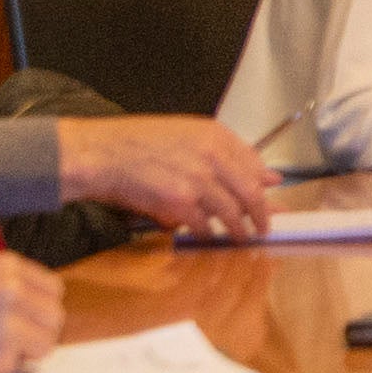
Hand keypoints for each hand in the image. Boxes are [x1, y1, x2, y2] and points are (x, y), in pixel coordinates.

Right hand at [0, 251, 64, 372]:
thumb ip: (11, 289)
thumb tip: (44, 308)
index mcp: (5, 265)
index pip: (52, 288)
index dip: (41, 306)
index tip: (28, 316)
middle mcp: (11, 289)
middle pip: (55, 316)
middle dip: (39, 331)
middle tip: (16, 339)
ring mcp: (8, 321)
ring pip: (46, 342)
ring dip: (26, 351)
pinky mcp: (2, 353)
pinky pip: (20, 365)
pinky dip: (3, 367)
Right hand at [57, 114, 275, 239]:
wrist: (101, 153)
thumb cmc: (135, 143)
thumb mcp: (184, 134)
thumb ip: (223, 152)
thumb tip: (265, 174)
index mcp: (214, 134)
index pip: (254, 163)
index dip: (264, 185)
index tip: (270, 197)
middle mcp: (211, 155)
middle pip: (251, 192)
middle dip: (261, 215)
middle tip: (264, 227)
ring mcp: (197, 180)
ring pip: (232, 214)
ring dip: (238, 231)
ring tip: (240, 238)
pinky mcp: (181, 203)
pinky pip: (204, 227)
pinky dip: (206, 235)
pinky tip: (206, 237)